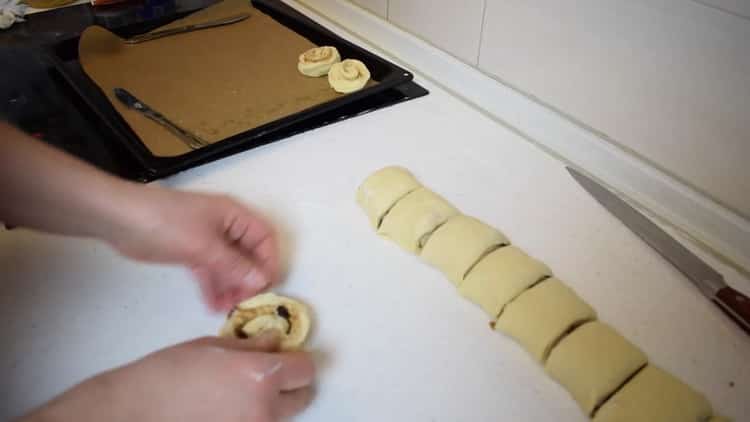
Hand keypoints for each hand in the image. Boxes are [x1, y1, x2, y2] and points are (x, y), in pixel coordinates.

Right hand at [22, 335, 314, 421]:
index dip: (297, 359)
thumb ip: (253, 346)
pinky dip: (254, 416)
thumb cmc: (169, 372)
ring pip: (282, 415)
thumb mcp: (215, 346)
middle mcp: (264, 409)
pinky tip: (231, 406)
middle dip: (292, 382)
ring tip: (243, 390)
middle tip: (271, 372)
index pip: (306, 369)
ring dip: (274, 401)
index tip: (287, 354)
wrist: (137, 409)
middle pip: (302, 396)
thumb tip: (275, 340)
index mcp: (262, 376)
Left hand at [109, 185, 279, 310]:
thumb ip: (234, 265)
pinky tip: (212, 305)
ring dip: (230, 286)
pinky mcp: (190, 252)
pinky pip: (209, 270)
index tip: (266, 288)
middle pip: (247, 254)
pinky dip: (212, 286)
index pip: (264, 238)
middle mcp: (225, 226)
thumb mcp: (205, 247)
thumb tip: (262, 280)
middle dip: (248, 278)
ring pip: (228, 265)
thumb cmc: (167, 225)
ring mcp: (207, 239)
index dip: (268, 262)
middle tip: (245, 303)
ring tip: (227, 310)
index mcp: (234, 215)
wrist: (120, 219)